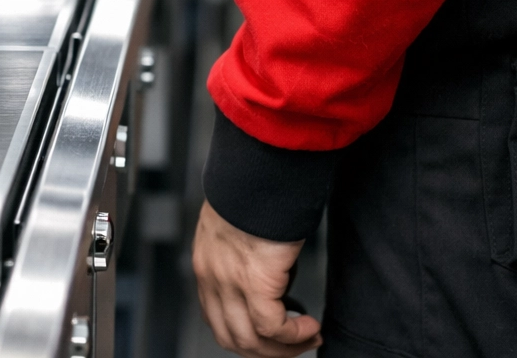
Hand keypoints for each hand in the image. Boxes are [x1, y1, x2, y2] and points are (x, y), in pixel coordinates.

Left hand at [192, 201, 321, 356]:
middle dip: (267, 350)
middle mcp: (212, 277)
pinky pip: (272, 326)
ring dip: (284, 348)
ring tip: (307, 338)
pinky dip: (294, 335)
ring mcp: (230, 282)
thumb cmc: (252, 194)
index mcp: (206, 265)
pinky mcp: (254, 282)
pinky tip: (309, 326)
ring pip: (252, 339)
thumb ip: (242, 255)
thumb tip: (268, 276)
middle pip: (232, 337)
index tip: (269, 337)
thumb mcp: (236, 229)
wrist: (256, 176)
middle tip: (294, 345)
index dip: (245, 335)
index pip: (216, 318)